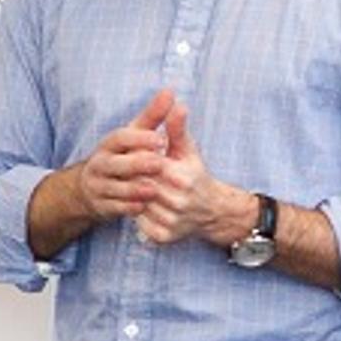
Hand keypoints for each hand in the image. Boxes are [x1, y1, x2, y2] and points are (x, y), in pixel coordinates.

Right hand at [71, 89, 176, 221]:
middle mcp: (100, 163)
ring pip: (113, 187)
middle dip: (137, 164)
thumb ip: (153, 116)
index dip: (140, 139)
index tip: (161, 140)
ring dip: (133, 189)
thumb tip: (170, 91)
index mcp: (109, 144)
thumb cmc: (122, 155)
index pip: (121, 138)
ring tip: (153, 189)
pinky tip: (142, 206)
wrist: (91, 188)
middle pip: (115, 163)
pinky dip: (127, 207)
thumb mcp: (136, 134)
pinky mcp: (100, 205)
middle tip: (160, 163)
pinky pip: (113, 207)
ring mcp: (98, 185)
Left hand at [137, 99, 252, 245]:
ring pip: (136, 204)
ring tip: (134, 189)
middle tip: (128, 173)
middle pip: (139, 184)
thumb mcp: (187, 150)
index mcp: (183, 177)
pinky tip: (142, 206)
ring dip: (132, 197)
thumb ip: (177, 128)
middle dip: (133, 177)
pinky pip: (139, 224)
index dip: (138, 158)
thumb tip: (176, 104)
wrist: (212, 211)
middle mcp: (178, 201)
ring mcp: (171, 221)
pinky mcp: (163, 236)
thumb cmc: (195, 174)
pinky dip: (138, 216)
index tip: (133, 155)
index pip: (146, 164)